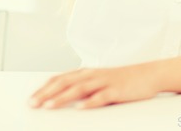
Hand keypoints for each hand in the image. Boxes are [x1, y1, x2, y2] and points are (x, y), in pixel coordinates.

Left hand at [28, 62, 162, 109]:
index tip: (31, 98)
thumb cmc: (123, 80)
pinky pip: (102, 96)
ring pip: (80, 88)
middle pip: (66, 82)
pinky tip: (80, 109)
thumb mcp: (101, 81)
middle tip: (32, 104)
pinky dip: (90, 102)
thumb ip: (84, 87)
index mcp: (88, 72)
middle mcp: (94, 74)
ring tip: (49, 106)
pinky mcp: (117, 90)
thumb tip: (64, 97)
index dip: (45, 88)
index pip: (61, 78)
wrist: (149, 74)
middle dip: (47, 93)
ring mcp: (105, 81)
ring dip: (63, 97)